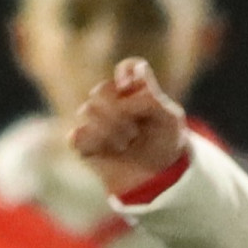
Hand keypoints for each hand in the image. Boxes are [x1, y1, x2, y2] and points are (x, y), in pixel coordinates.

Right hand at [67, 55, 187, 189]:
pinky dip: (95, 144)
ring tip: (126, 144)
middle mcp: (113, 100)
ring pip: (88, 110)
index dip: (128, 76)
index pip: (128, 68)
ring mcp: (95, 120)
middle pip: (101, 90)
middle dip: (120, 112)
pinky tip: (109, 151)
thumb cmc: (165, 145)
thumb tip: (122, 88)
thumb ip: (151, 97)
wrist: (158, 178)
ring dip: (111, 131)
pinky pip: (77, 136)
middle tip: (135, 131)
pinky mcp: (84, 142)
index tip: (134, 90)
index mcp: (135, 90)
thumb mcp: (170, 119)